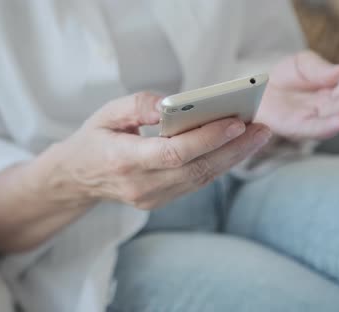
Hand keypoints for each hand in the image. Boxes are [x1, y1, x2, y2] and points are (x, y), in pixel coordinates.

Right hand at [36, 92, 270, 209]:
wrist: (76, 179)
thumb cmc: (93, 139)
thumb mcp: (106, 113)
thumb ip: (139, 105)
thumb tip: (175, 103)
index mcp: (123, 161)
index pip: (173, 153)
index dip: (207, 139)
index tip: (236, 122)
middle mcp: (139, 185)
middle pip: (196, 169)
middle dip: (233, 149)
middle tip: (262, 129)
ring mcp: (151, 198)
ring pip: (201, 180)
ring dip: (233, 158)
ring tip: (258, 136)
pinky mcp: (160, 201)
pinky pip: (195, 183)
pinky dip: (218, 165)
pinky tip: (236, 148)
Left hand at [255, 49, 338, 139]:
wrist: (255, 92)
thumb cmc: (284, 78)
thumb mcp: (302, 63)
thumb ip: (320, 68)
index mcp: (335, 85)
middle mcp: (331, 103)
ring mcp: (316, 117)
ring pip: (337, 112)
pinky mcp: (299, 128)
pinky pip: (316, 129)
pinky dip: (330, 126)